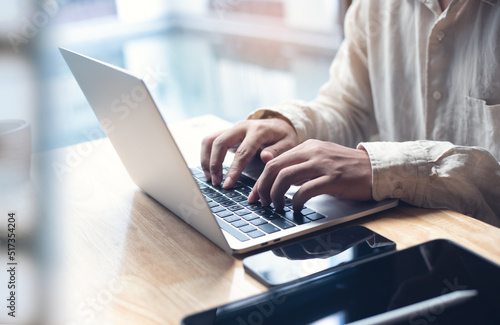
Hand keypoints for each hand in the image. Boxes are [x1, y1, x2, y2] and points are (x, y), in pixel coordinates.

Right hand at [201, 118, 298, 187]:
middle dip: (215, 164)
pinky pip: (209, 141)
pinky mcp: (226, 132)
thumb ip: (277, 152)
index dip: (234, 169)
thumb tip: (265, 158)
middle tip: (216, 183)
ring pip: (210, 140)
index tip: (228, 184)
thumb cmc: (284, 137)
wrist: (279, 123)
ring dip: (206, 160)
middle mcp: (242, 126)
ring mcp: (232, 128)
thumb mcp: (289, 144)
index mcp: (258, 131)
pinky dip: (205, 156)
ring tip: (210, 178)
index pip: (242, 151)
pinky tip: (209, 171)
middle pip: (220, 142)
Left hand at [248, 139, 372, 210]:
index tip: (255, 195)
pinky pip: (305, 190)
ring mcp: (322, 164)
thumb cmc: (348, 169)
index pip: (274, 161)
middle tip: (261, 203)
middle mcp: (312, 152)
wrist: (377, 169)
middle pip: (274, 167)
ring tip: (276, 207)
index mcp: (307, 147)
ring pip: (285, 177)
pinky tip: (295, 208)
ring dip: (275, 195)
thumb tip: (279, 179)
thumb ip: (301, 167)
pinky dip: (295, 201)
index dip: (260, 180)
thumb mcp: (321, 161)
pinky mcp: (333, 178)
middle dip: (262, 188)